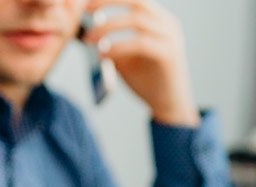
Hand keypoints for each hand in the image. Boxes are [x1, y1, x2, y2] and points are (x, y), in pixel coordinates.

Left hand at [82, 0, 199, 126]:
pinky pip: (140, 43)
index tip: (86, 2)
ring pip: (137, 20)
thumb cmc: (148, 81)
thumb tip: (86, 27)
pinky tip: (103, 54)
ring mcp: (171, 39)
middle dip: (107, 1)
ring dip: (108, 27)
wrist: (169, 106)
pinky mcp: (169, 55)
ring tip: (89, 38)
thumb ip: (112, 39)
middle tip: (84, 10)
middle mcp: (168, 25)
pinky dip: (118, 47)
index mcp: (159, 20)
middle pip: (136, 1)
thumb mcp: (126, 54)